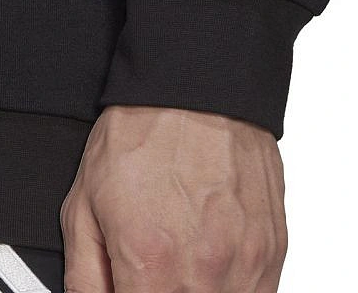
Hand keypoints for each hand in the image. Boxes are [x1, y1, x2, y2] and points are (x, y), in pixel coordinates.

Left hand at [60, 105, 286, 292]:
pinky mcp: (273, 246)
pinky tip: (211, 264)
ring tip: (181, 264)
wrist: (195, 85)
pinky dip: (231, 289)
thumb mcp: (84, 203)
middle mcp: (206, 273)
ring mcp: (247, 261)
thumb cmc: (142, 134)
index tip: (129, 286)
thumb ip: (85, 279)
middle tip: (152, 274)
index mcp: (152, 267)